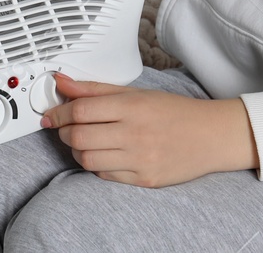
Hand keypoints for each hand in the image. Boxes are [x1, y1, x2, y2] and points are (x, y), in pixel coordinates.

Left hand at [38, 71, 258, 187]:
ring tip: (84, 142)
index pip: (81, 110)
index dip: (59, 112)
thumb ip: (95, 89)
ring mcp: (140, 159)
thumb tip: (62, 82)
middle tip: (65, 127)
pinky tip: (104, 155)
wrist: (211, 136)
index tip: (51, 113)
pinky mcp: (144, 180)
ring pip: (87, 160)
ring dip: (77, 151)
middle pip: (78, 137)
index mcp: (132, 106)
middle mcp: (135, 134)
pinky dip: (96, 166)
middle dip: (63, 132)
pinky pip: (105, 176)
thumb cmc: (174, 112)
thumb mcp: (136, 92)